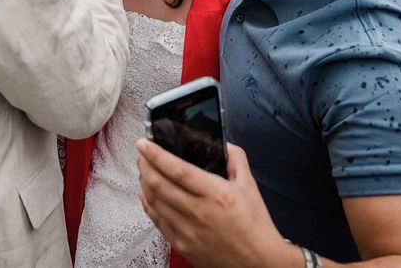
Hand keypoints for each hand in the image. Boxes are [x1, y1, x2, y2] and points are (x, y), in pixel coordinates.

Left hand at [137, 140, 296, 267]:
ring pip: (153, 201)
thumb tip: (223, 144)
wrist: (257, 262)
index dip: (156, 154)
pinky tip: (146, 194)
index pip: (177, 169)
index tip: (144, 144)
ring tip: (144, 170)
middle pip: (159, 184)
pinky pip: (157, 220)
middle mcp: (198, 212)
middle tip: (142, 153)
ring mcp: (187, 230)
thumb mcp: (249, 186)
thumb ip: (235, 159)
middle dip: (145, 164)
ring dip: (144, 182)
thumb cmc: (254, 227)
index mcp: (216, 194)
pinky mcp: (181, 244)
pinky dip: (147, 204)